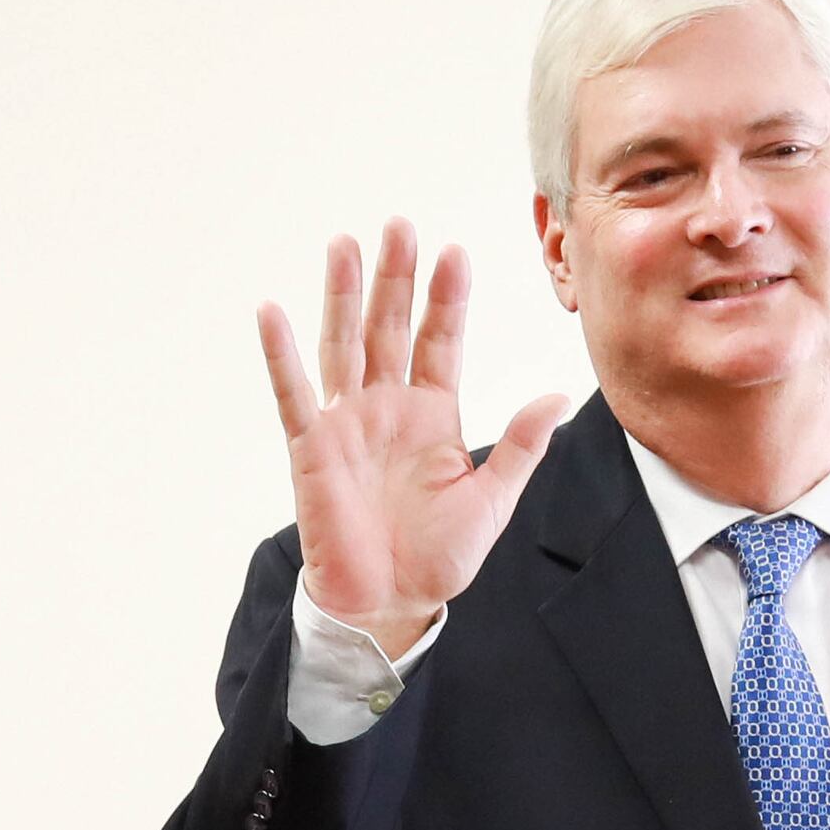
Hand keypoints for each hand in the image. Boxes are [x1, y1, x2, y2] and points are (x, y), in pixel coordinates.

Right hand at [257, 221, 562, 653]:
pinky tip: (272, 311)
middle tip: (400, 224)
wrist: (391, 604)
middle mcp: (388, 407)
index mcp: (434, 415)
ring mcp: (348, 423)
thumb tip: (557, 396)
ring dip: (343, 295)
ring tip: (345, 245)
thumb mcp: (493, 501)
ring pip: (344, 344)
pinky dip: (282, 354)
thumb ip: (521, 447)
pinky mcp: (313, 448)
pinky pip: (295, 394)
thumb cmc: (439, 558)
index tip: (456, 252)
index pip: (441, 342)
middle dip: (397, 278)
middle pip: (391, 328)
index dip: (447, 299)